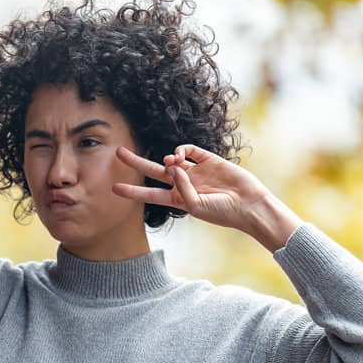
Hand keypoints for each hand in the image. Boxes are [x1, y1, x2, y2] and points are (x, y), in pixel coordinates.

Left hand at [112, 143, 274, 233]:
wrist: (248, 204)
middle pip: (152, 171)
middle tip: (118, 152)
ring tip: (173, 164)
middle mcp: (183, 184)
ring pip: (170, 159)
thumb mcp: (197, 206)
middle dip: (135, 162)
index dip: (132, 191)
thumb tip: (173, 165)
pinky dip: (180, 149)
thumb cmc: (223, 212)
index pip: (149, 194)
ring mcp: (195, 171)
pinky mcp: (207, 159)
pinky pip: (188, 150)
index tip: (114, 188)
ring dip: (166, 160)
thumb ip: (182, 189)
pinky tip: (179, 156)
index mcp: (178, 200)